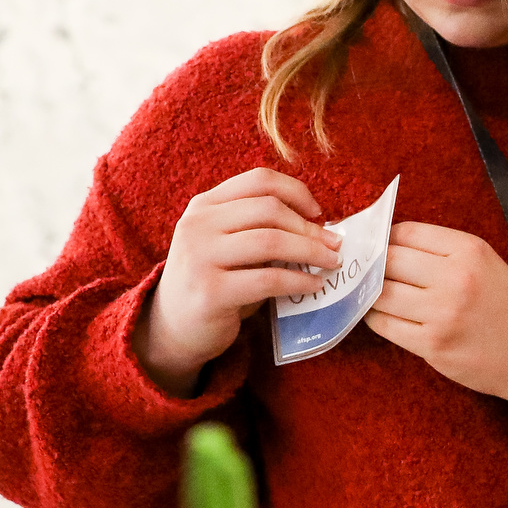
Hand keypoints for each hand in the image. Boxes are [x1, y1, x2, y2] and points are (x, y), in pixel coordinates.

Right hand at [137, 169, 337, 395]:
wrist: (173, 328)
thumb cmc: (213, 281)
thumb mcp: (227, 244)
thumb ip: (259, 227)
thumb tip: (320, 225)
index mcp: (204, 205)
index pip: (258, 180)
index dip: (296, 191)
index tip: (317, 212)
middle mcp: (197, 225)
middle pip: (269, 209)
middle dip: (309, 227)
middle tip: (335, 244)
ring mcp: (200, 257)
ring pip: (271, 241)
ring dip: (311, 251)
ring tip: (332, 262)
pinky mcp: (210, 291)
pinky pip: (268, 279)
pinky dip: (299, 280)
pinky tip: (315, 285)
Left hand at [367, 222, 507, 406]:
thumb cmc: (506, 304)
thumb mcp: (484, 262)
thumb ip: (442, 251)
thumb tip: (388, 246)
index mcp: (468, 250)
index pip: (406, 232)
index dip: (386, 239)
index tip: (381, 247)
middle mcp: (454, 278)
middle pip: (388, 261)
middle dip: (374, 265)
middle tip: (369, 271)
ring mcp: (442, 313)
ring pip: (380, 294)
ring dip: (371, 294)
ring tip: (375, 295)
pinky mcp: (432, 345)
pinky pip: (385, 326)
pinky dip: (378, 319)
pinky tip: (385, 316)